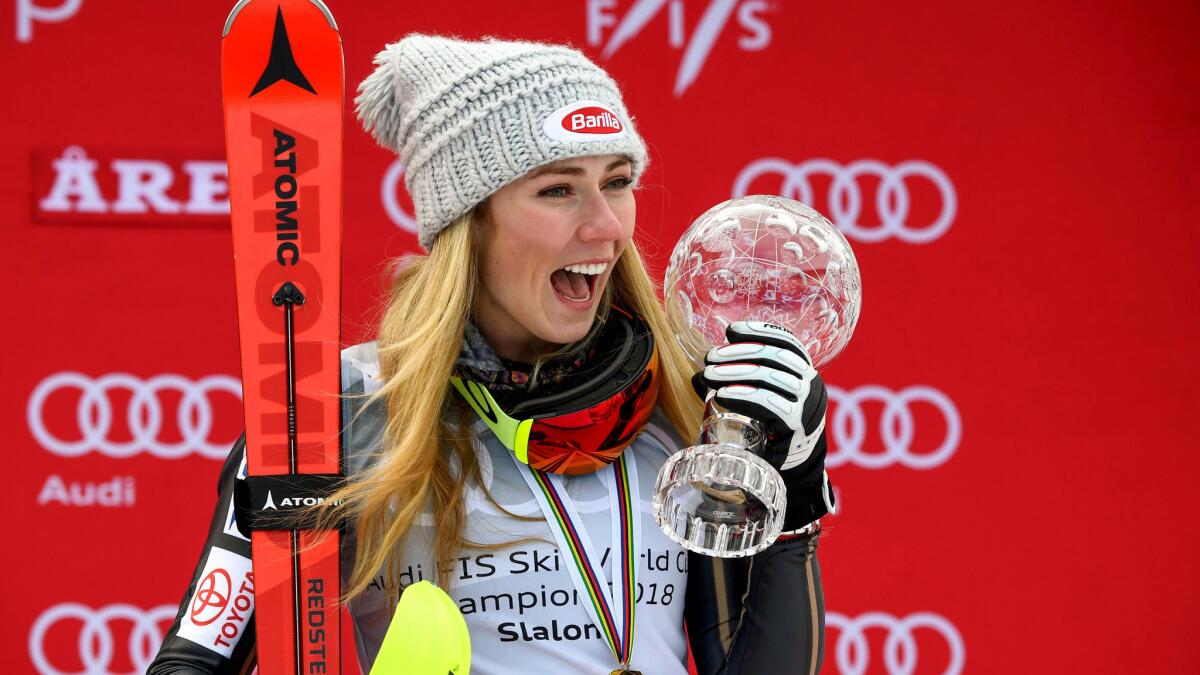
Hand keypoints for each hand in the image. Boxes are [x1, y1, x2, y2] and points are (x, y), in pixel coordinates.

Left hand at [696, 321, 834, 527]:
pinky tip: (722, 394)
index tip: (732, 331)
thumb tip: (697, 376)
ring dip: (735, 372)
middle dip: (739, 353)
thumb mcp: (759, 403)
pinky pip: (768, 404)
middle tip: (710, 357)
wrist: (793, 473)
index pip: (787, 343)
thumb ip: (733, 387)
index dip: (759, 332)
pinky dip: (743, 396)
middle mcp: (812, 385)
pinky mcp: (797, 426)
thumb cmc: (772, 433)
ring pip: (770, 378)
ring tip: (709, 375)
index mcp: (805, 373)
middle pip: (775, 357)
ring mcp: (807, 406)